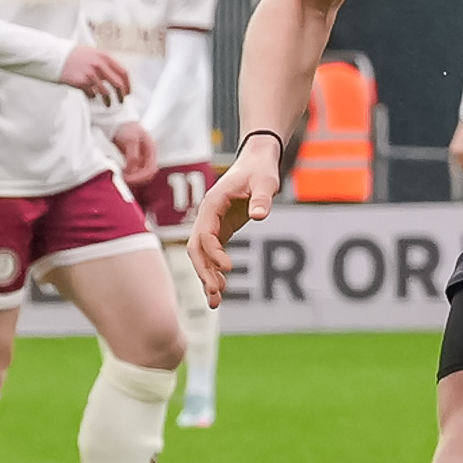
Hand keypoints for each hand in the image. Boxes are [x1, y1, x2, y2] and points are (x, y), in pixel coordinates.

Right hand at [60, 44, 132, 103]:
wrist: (56, 57)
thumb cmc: (74, 56)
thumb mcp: (93, 53)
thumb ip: (105, 62)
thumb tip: (117, 75)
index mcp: (104, 56)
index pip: (123, 72)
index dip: (128, 84)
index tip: (128, 92)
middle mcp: (99, 64)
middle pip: (118, 84)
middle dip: (122, 95)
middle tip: (122, 101)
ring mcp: (90, 74)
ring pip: (105, 92)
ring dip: (108, 100)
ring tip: (108, 104)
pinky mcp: (82, 82)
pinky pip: (91, 94)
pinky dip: (92, 97)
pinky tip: (89, 95)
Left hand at [112, 120, 156, 183]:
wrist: (118, 123)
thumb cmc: (127, 128)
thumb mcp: (130, 139)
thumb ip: (132, 155)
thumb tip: (131, 170)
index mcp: (151, 150)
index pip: (151, 169)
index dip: (140, 176)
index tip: (128, 178)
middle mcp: (147, 157)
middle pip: (147, 175)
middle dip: (136, 179)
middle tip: (123, 179)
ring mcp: (141, 160)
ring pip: (140, 175)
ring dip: (132, 178)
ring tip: (121, 176)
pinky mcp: (133, 162)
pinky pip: (133, 173)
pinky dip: (127, 175)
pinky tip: (120, 172)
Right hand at [189, 141, 280, 307]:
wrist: (257, 161)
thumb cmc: (260, 170)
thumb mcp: (266, 182)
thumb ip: (262, 198)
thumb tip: (260, 215)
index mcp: (212, 203)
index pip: (205, 234)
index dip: (215, 252)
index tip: (229, 268)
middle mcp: (207, 215)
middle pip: (196, 248)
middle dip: (204, 272)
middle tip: (216, 293)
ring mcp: (212, 223)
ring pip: (201, 255)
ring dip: (206, 277)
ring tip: (215, 301)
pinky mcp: (221, 229)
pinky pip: (213, 254)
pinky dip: (214, 270)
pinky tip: (222, 289)